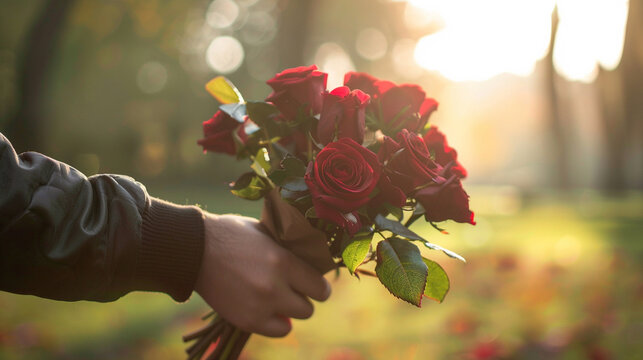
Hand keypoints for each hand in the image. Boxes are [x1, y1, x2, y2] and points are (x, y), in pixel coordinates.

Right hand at [194, 213, 330, 336]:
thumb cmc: (232, 234)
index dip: (319, 285)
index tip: (314, 282)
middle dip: (303, 297)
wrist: (194, 249)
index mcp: (283, 261)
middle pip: (309, 307)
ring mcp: (260, 307)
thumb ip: (288, 250)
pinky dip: (277, 322)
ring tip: (279, 297)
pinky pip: (278, 330)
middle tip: (293, 287)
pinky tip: (269, 308)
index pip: (319, 287)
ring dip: (290, 310)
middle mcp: (274, 287)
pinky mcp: (246, 320)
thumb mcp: (266, 233)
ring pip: (295, 319)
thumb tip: (313, 261)